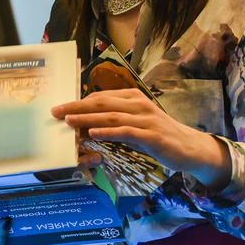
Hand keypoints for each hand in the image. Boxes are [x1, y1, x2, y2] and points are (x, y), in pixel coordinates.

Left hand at [52, 89, 230, 190]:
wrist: (189, 147)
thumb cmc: (158, 135)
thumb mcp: (134, 123)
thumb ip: (114, 120)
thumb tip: (86, 122)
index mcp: (132, 97)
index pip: (99, 96)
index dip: (78, 102)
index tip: (60, 108)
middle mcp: (138, 104)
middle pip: (101, 103)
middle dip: (76, 107)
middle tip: (55, 112)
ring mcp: (145, 118)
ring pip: (110, 115)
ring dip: (87, 118)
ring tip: (68, 122)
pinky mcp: (152, 135)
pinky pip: (126, 131)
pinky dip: (108, 131)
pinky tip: (93, 133)